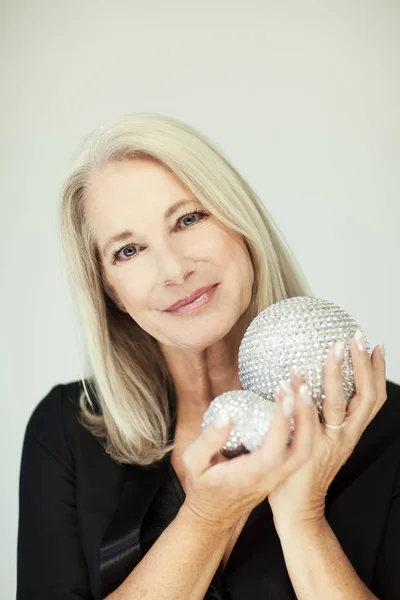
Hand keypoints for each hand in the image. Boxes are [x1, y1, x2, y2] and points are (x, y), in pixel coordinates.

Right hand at [180, 387, 316, 533]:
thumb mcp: (193, 462)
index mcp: (249, 475)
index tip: (285, 395)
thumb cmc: (201, 487)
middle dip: (304, 418)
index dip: (282, 422)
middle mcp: (270, 478)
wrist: (213, 517)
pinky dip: (306, 428)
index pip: (273, 450)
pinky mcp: (281, 474)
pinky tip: (299, 407)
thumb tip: (226, 414)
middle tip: (301, 387)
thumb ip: (208, 439)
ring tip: (301, 391)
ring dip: (308, 421)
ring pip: (305, 451)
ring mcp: (278, 478)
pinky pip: (301, 451)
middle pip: (300, 451)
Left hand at [268, 333, 386, 530]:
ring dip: (336, 373)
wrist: (299, 509)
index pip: (373, 399)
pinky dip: (302, 394)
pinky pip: (307, 418)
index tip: (375, 346)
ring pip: (338, 404)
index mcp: (351, 433)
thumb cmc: (305, 472)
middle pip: (364, 397)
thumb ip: (321, 417)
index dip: (377, 372)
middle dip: (363, 365)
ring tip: (331, 349)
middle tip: (355, 338)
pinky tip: (294, 376)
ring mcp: (328, 443)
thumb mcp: (323, 441)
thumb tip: (309, 384)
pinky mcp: (308, 449)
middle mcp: (345, 436)